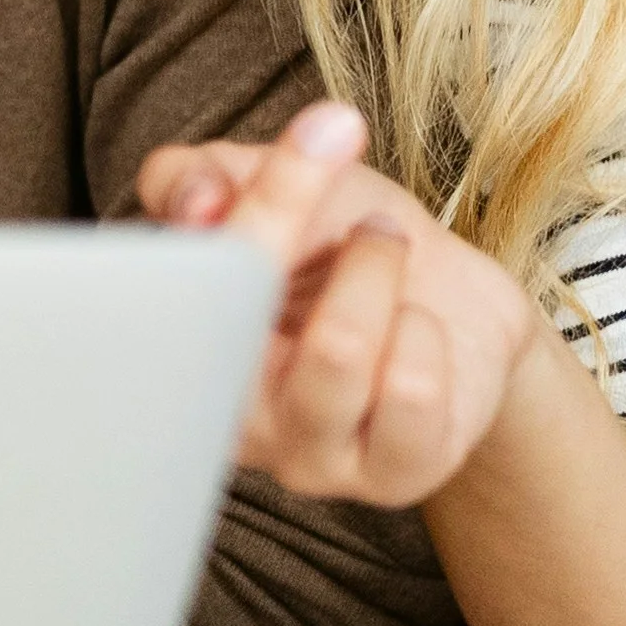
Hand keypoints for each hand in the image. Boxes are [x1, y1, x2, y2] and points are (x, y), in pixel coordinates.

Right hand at [142, 102, 547, 507]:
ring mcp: (306, 456)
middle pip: (239, 311)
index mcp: (175, 347)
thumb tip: (195, 201)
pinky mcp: (392, 474)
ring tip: (382, 248)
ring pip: (335, 349)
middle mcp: (225, 417)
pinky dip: (426, 330)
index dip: (212, 213)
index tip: (276, 151)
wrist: (454, 306)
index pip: (172, 280)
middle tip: (340, 165)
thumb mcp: (260, 182)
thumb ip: (194, 177)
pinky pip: (411, 392)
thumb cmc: (335, 246)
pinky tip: (419, 328)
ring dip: (374, 267)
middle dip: (296, 213)